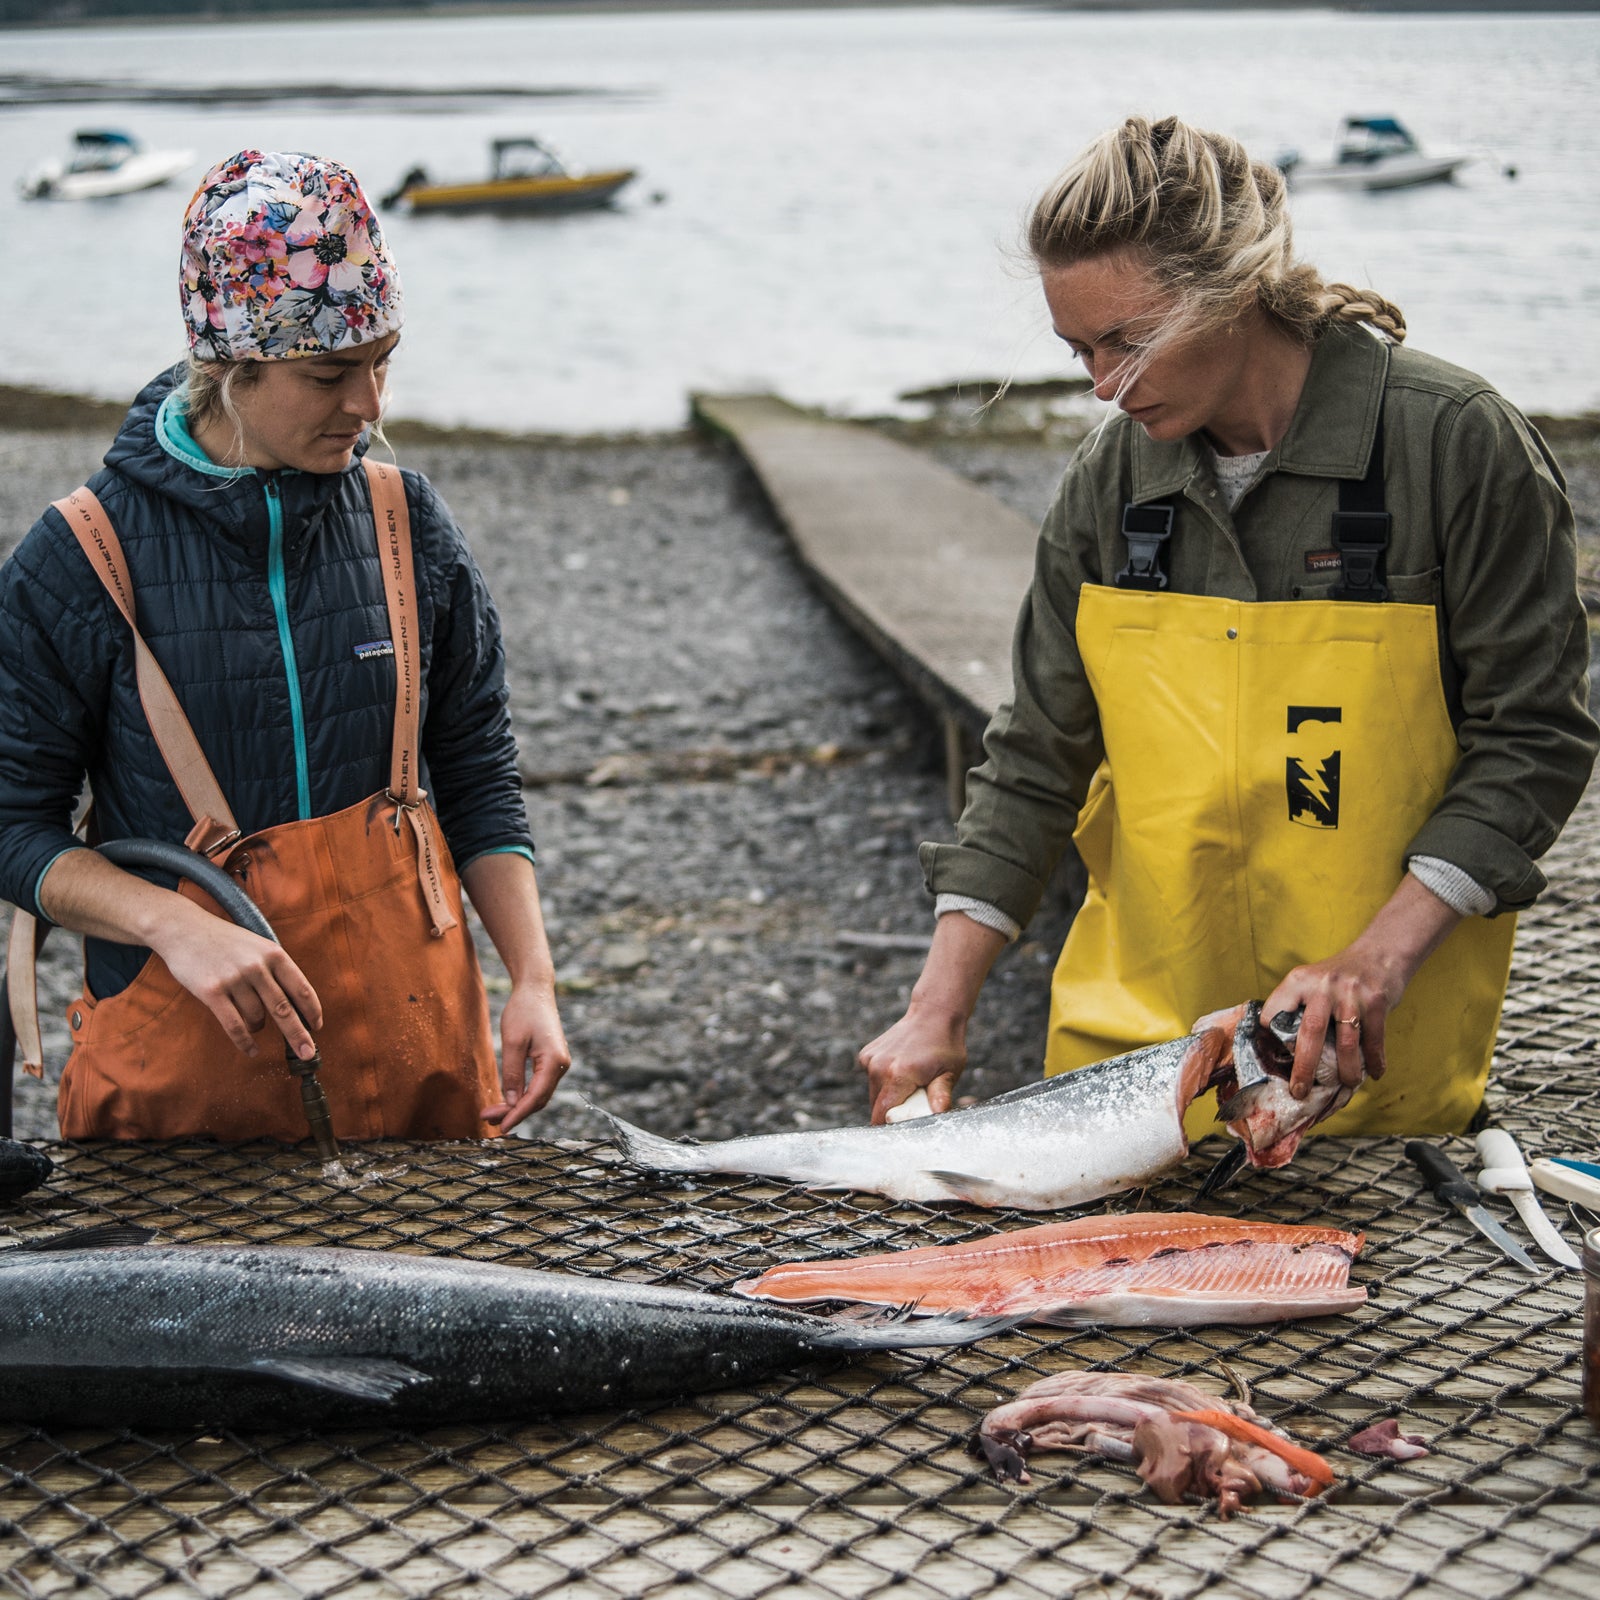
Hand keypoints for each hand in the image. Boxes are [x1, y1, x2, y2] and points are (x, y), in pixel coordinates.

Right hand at [155, 905, 321, 1060]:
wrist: (184, 929)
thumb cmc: (225, 941)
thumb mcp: (257, 946)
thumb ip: (275, 970)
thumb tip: (296, 1005)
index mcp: (274, 954)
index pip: (301, 988)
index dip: (312, 1011)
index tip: (317, 1027)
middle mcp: (257, 966)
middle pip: (284, 1009)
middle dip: (298, 1034)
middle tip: (308, 1053)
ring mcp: (234, 979)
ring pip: (257, 1017)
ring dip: (259, 1028)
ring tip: (256, 1026)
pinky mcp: (212, 991)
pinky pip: (234, 1025)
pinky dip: (245, 1042)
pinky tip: (251, 1050)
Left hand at [481, 980, 570, 1133]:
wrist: (536, 989)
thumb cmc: (523, 1011)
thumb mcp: (513, 1042)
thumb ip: (512, 1075)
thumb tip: (512, 1104)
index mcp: (555, 1061)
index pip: (536, 1097)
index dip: (517, 1115)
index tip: (500, 1127)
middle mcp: (561, 1065)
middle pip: (538, 1099)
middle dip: (514, 1112)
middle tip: (488, 1119)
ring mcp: (558, 1064)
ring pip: (539, 1094)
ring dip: (518, 1106)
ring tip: (493, 1114)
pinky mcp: (551, 1061)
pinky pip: (538, 1085)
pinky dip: (523, 1095)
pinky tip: (507, 1100)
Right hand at [858, 1003, 965, 1125]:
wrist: (932, 1013)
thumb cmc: (945, 1046)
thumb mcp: (949, 1073)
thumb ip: (940, 1096)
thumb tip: (939, 1114)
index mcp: (898, 1075)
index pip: (882, 1115)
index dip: (890, 1127)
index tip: (902, 1129)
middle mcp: (879, 1068)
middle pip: (876, 1107)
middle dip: (892, 1112)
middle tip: (913, 1103)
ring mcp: (870, 1060)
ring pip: (874, 1093)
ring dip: (887, 1096)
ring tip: (909, 1083)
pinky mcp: (866, 1054)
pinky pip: (871, 1078)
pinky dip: (882, 1080)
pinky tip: (899, 1068)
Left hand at [1263, 873, 1463, 1099]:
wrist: (1379, 953)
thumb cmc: (1338, 977)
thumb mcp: (1310, 980)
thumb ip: (1296, 1006)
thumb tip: (1281, 1050)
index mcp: (1298, 981)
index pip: (1275, 1012)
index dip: (1270, 1036)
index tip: (1271, 1059)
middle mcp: (1322, 985)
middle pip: (1310, 1033)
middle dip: (1304, 1068)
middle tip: (1300, 1092)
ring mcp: (1350, 994)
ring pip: (1346, 1042)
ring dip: (1346, 1070)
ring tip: (1345, 1085)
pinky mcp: (1376, 1001)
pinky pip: (1374, 1040)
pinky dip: (1374, 1060)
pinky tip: (1374, 1073)